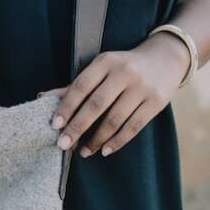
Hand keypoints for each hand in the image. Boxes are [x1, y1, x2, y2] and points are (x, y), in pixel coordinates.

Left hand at [42, 35, 190, 159]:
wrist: (166, 58)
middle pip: (97, 104)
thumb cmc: (125, 67)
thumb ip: (76, 85)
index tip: (54, 125)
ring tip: (84, 151)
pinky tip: (105, 150)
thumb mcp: (102, 68)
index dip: (67, 106)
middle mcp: (125, 72)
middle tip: (63, 144)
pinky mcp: (156, 102)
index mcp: (106, 61)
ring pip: (115, 119)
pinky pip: (133, 127)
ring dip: (97, 139)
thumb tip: (43, 98)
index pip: (81, 86)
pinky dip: (117, 141)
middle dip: (78, 127)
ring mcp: (142, 88)